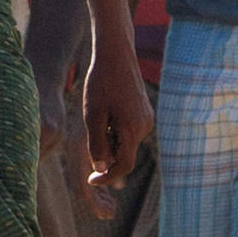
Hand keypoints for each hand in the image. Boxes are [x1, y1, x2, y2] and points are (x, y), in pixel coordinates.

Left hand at [82, 32, 151, 210]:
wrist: (115, 55)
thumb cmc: (100, 83)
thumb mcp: (92, 116)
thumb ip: (97, 145)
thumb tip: (101, 169)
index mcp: (133, 130)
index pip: (123, 166)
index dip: (107, 177)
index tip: (90, 181)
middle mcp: (145, 127)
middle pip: (124, 155)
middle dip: (106, 153)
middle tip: (90, 131)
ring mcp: (147, 119)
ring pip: (125, 142)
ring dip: (109, 140)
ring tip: (98, 114)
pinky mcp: (145, 112)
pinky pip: (129, 131)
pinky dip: (116, 130)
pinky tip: (107, 110)